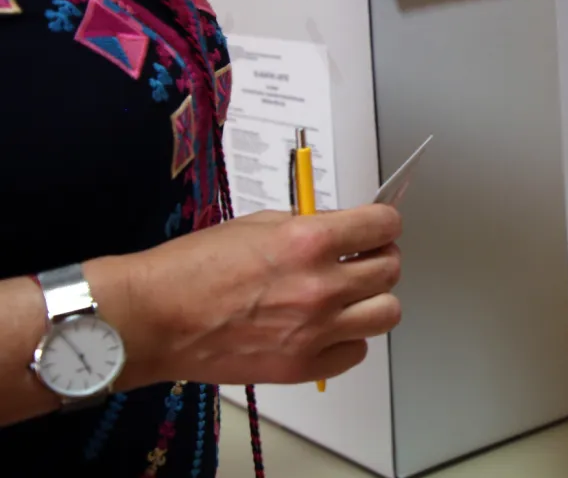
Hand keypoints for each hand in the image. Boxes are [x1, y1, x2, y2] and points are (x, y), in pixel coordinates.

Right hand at [121, 205, 401, 386]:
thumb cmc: (194, 267)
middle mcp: (320, 287)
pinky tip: (326, 328)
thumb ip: (310, 226)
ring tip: (350, 296)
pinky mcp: (302, 367)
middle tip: (361, 259)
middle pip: (390, 269)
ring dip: (373, 300)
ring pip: (386, 314)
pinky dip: (348, 340)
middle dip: (379, 258)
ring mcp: (315, 331)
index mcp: (309, 242)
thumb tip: (345, 230)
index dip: (383, 224)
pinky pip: (356, 352)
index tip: (377, 228)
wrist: (153, 318)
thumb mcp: (259, 224)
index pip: (383, 226)